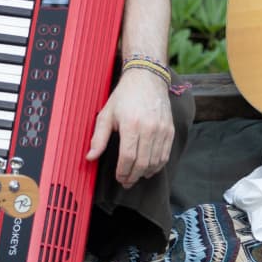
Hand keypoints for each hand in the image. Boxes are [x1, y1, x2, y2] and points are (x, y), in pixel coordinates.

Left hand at [87, 69, 174, 186]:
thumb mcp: (106, 114)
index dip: (123, 172)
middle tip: (126, 182)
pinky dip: (157, 165)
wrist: (147, 78)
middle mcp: (149, 128)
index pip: (128, 157)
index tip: (119, 178)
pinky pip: (165, 154)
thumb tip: (90, 157)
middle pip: (143, 163)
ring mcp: (162, 130)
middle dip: (133, 176)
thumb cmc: (125, 96)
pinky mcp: (170, 130)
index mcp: (131, 124)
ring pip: (155, 161)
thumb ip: (99, 138)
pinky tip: (149, 169)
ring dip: (145, 173)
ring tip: (136, 177)